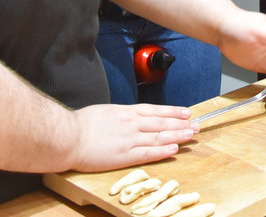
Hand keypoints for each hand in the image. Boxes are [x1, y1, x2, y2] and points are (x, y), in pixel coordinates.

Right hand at [68, 103, 195, 171]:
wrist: (68, 136)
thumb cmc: (80, 124)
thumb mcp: (104, 112)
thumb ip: (118, 116)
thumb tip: (124, 118)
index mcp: (126, 112)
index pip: (155, 110)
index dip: (173, 112)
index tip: (186, 112)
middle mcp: (132, 123)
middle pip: (163, 123)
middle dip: (181, 124)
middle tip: (196, 125)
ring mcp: (130, 139)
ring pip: (160, 136)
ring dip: (178, 136)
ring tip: (192, 136)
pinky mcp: (125, 155)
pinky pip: (149, 152)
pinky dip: (163, 151)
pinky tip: (175, 149)